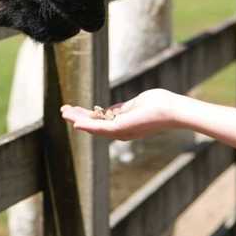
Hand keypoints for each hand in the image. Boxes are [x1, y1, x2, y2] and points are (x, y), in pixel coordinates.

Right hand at [60, 88, 181, 140]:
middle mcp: (120, 131)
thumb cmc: (159, 104)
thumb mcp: (136, 104)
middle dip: (78, 118)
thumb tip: (111, 109)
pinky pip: (100, 128)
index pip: (100, 121)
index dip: (86, 115)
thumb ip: (122, 109)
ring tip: (64, 113)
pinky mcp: (121, 128)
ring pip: (93, 127)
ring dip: (77, 120)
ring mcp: (120, 131)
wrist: (171, 109)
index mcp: (123, 124)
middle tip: (63, 110)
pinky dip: (87, 125)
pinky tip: (76, 122)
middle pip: (93, 125)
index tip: (74, 109)